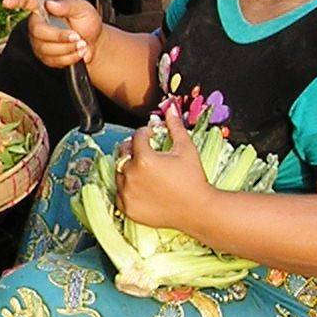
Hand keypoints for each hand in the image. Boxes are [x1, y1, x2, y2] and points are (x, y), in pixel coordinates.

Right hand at [5, 0, 104, 69]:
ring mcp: (39, 42)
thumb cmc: (86, 22)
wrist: (94, 42)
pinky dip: (69, 58)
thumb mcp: (83, 8)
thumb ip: (69, 5)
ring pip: (46, 48)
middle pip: (38, 32)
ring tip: (81, 43)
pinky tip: (77, 52)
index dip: (16, 1)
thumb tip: (51, 4)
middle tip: (77, 36)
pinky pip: (53, 60)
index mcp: (45, 8)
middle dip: (60, 36)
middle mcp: (38, 24)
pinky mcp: (44, 57)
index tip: (7, 2)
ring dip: (68, 48)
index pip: (28, 2)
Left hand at [115, 104, 212, 232]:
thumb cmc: (194, 178)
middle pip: (123, 153)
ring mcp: (127, 193)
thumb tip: (170, 106)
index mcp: (144, 159)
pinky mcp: (127, 208)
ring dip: (128, 167)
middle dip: (133, 148)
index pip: (137, 137)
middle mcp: (131, 175)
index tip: (152, 135)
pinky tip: (140, 184)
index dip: (146, 133)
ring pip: (119, 172)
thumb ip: (175, 126)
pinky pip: (119, 192)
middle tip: (146, 151)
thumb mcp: (186, 149)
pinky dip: (126, 186)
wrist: (198, 210)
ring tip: (144, 168)